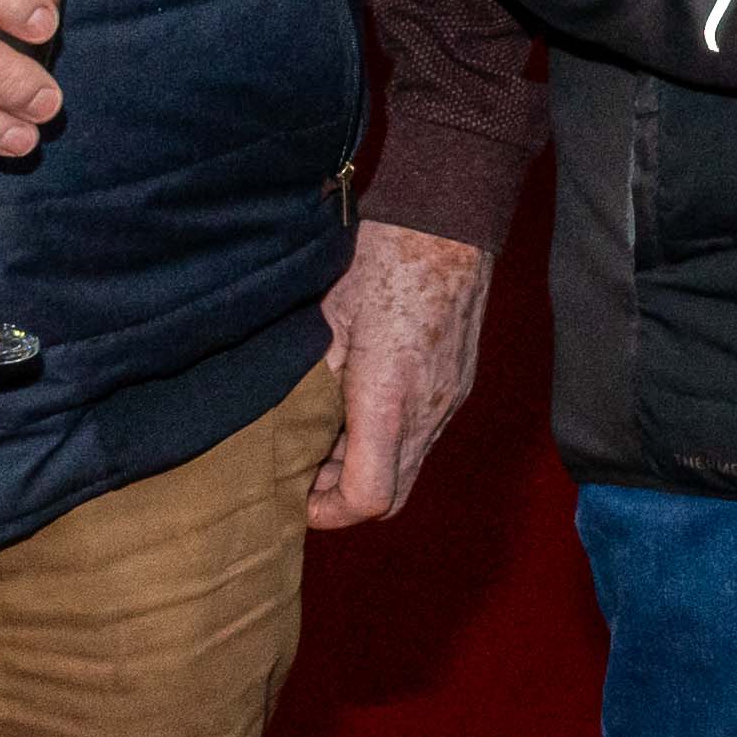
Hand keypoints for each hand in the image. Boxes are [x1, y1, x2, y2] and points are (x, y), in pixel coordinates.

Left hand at [308, 221, 487, 529]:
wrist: (446, 225)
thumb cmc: (382, 261)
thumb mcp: (325, 320)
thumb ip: (307, 381)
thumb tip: (280, 424)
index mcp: (388, 398)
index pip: (367, 496)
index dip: (327, 511)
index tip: (297, 495)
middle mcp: (426, 411)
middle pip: (391, 498)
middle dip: (343, 499)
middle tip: (306, 474)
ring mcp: (448, 401)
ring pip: (407, 469)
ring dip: (365, 469)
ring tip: (326, 439)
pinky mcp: (457, 387)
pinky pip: (421, 438)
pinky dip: (387, 443)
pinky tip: (360, 411)